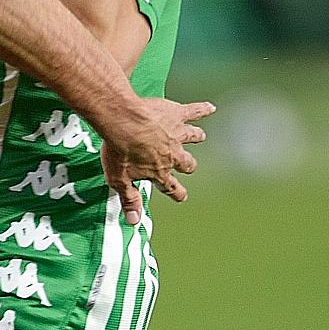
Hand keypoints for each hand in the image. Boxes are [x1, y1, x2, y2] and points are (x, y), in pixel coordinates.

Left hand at [99, 98, 214, 224]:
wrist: (123, 121)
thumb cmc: (119, 150)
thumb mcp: (118, 179)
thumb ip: (129, 199)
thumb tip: (134, 222)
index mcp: (159, 171)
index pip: (171, 187)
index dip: (177, 193)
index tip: (182, 196)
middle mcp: (173, 155)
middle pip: (187, 163)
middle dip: (188, 165)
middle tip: (189, 165)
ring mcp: (177, 134)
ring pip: (193, 137)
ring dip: (196, 136)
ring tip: (199, 135)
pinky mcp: (176, 114)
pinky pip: (194, 112)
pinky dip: (203, 109)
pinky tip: (210, 107)